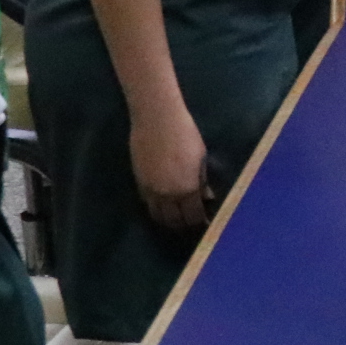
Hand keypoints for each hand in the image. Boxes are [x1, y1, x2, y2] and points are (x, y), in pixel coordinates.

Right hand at [129, 101, 211, 231]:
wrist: (157, 120)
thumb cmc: (186, 135)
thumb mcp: (201, 158)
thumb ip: (202, 181)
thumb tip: (207, 197)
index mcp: (186, 189)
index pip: (192, 216)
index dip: (199, 222)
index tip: (204, 223)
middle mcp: (167, 194)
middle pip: (173, 220)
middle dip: (183, 225)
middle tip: (190, 223)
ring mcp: (150, 189)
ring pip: (157, 214)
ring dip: (167, 219)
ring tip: (175, 218)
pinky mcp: (138, 181)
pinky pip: (146, 202)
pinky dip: (155, 207)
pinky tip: (162, 205)